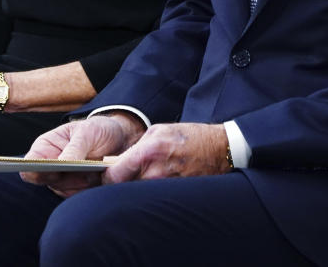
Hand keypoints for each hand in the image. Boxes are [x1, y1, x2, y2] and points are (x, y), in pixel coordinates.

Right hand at [21, 114, 144, 196]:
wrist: (122, 138)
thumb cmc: (98, 130)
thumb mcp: (87, 132)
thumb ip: (74, 147)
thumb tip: (61, 163)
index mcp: (45, 149)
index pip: (29, 165)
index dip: (35, 171)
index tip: (53, 169)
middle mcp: (51, 169)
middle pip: (48, 182)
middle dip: (68, 177)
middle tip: (87, 170)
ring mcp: (65, 182)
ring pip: (67, 192)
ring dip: (84, 183)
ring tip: (99, 169)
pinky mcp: (81, 191)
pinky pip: (83, 197)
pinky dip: (94, 189)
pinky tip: (104, 176)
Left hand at [103, 122, 231, 184]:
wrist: (221, 149)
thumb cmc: (190, 137)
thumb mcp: (160, 130)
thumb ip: (137, 147)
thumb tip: (117, 161)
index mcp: (149, 151)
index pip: (113, 176)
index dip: (106, 178)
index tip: (108, 176)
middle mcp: (156, 172)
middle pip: (123, 189)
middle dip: (122, 184)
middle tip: (126, 178)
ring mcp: (166, 187)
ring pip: (138, 194)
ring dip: (137, 188)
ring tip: (147, 178)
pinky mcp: (174, 195)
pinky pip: (153, 197)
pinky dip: (151, 194)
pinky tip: (160, 183)